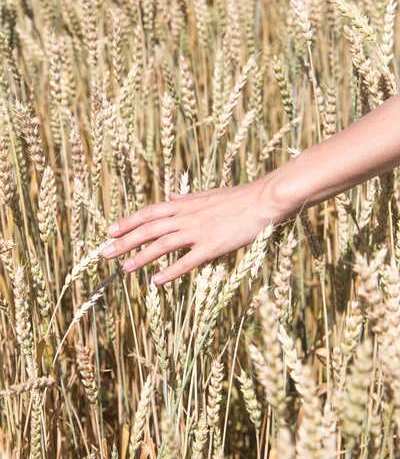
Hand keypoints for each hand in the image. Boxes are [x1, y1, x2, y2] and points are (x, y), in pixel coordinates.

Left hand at [102, 178, 286, 284]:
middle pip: (149, 229)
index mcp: (184, 205)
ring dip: (141, 256)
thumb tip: (171, 199)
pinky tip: (157, 280)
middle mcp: (186, 217)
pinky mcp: (213, 246)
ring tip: (124, 268)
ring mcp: (198, 231)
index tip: (110, 231)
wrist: (262, 200)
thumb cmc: (237, 197)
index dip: (128, 222)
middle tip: (104, 253)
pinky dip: (171, 270)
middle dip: (125, 241)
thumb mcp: (208, 194)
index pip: (149, 213)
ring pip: (163, 244)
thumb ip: (187, 199)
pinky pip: (188, 260)